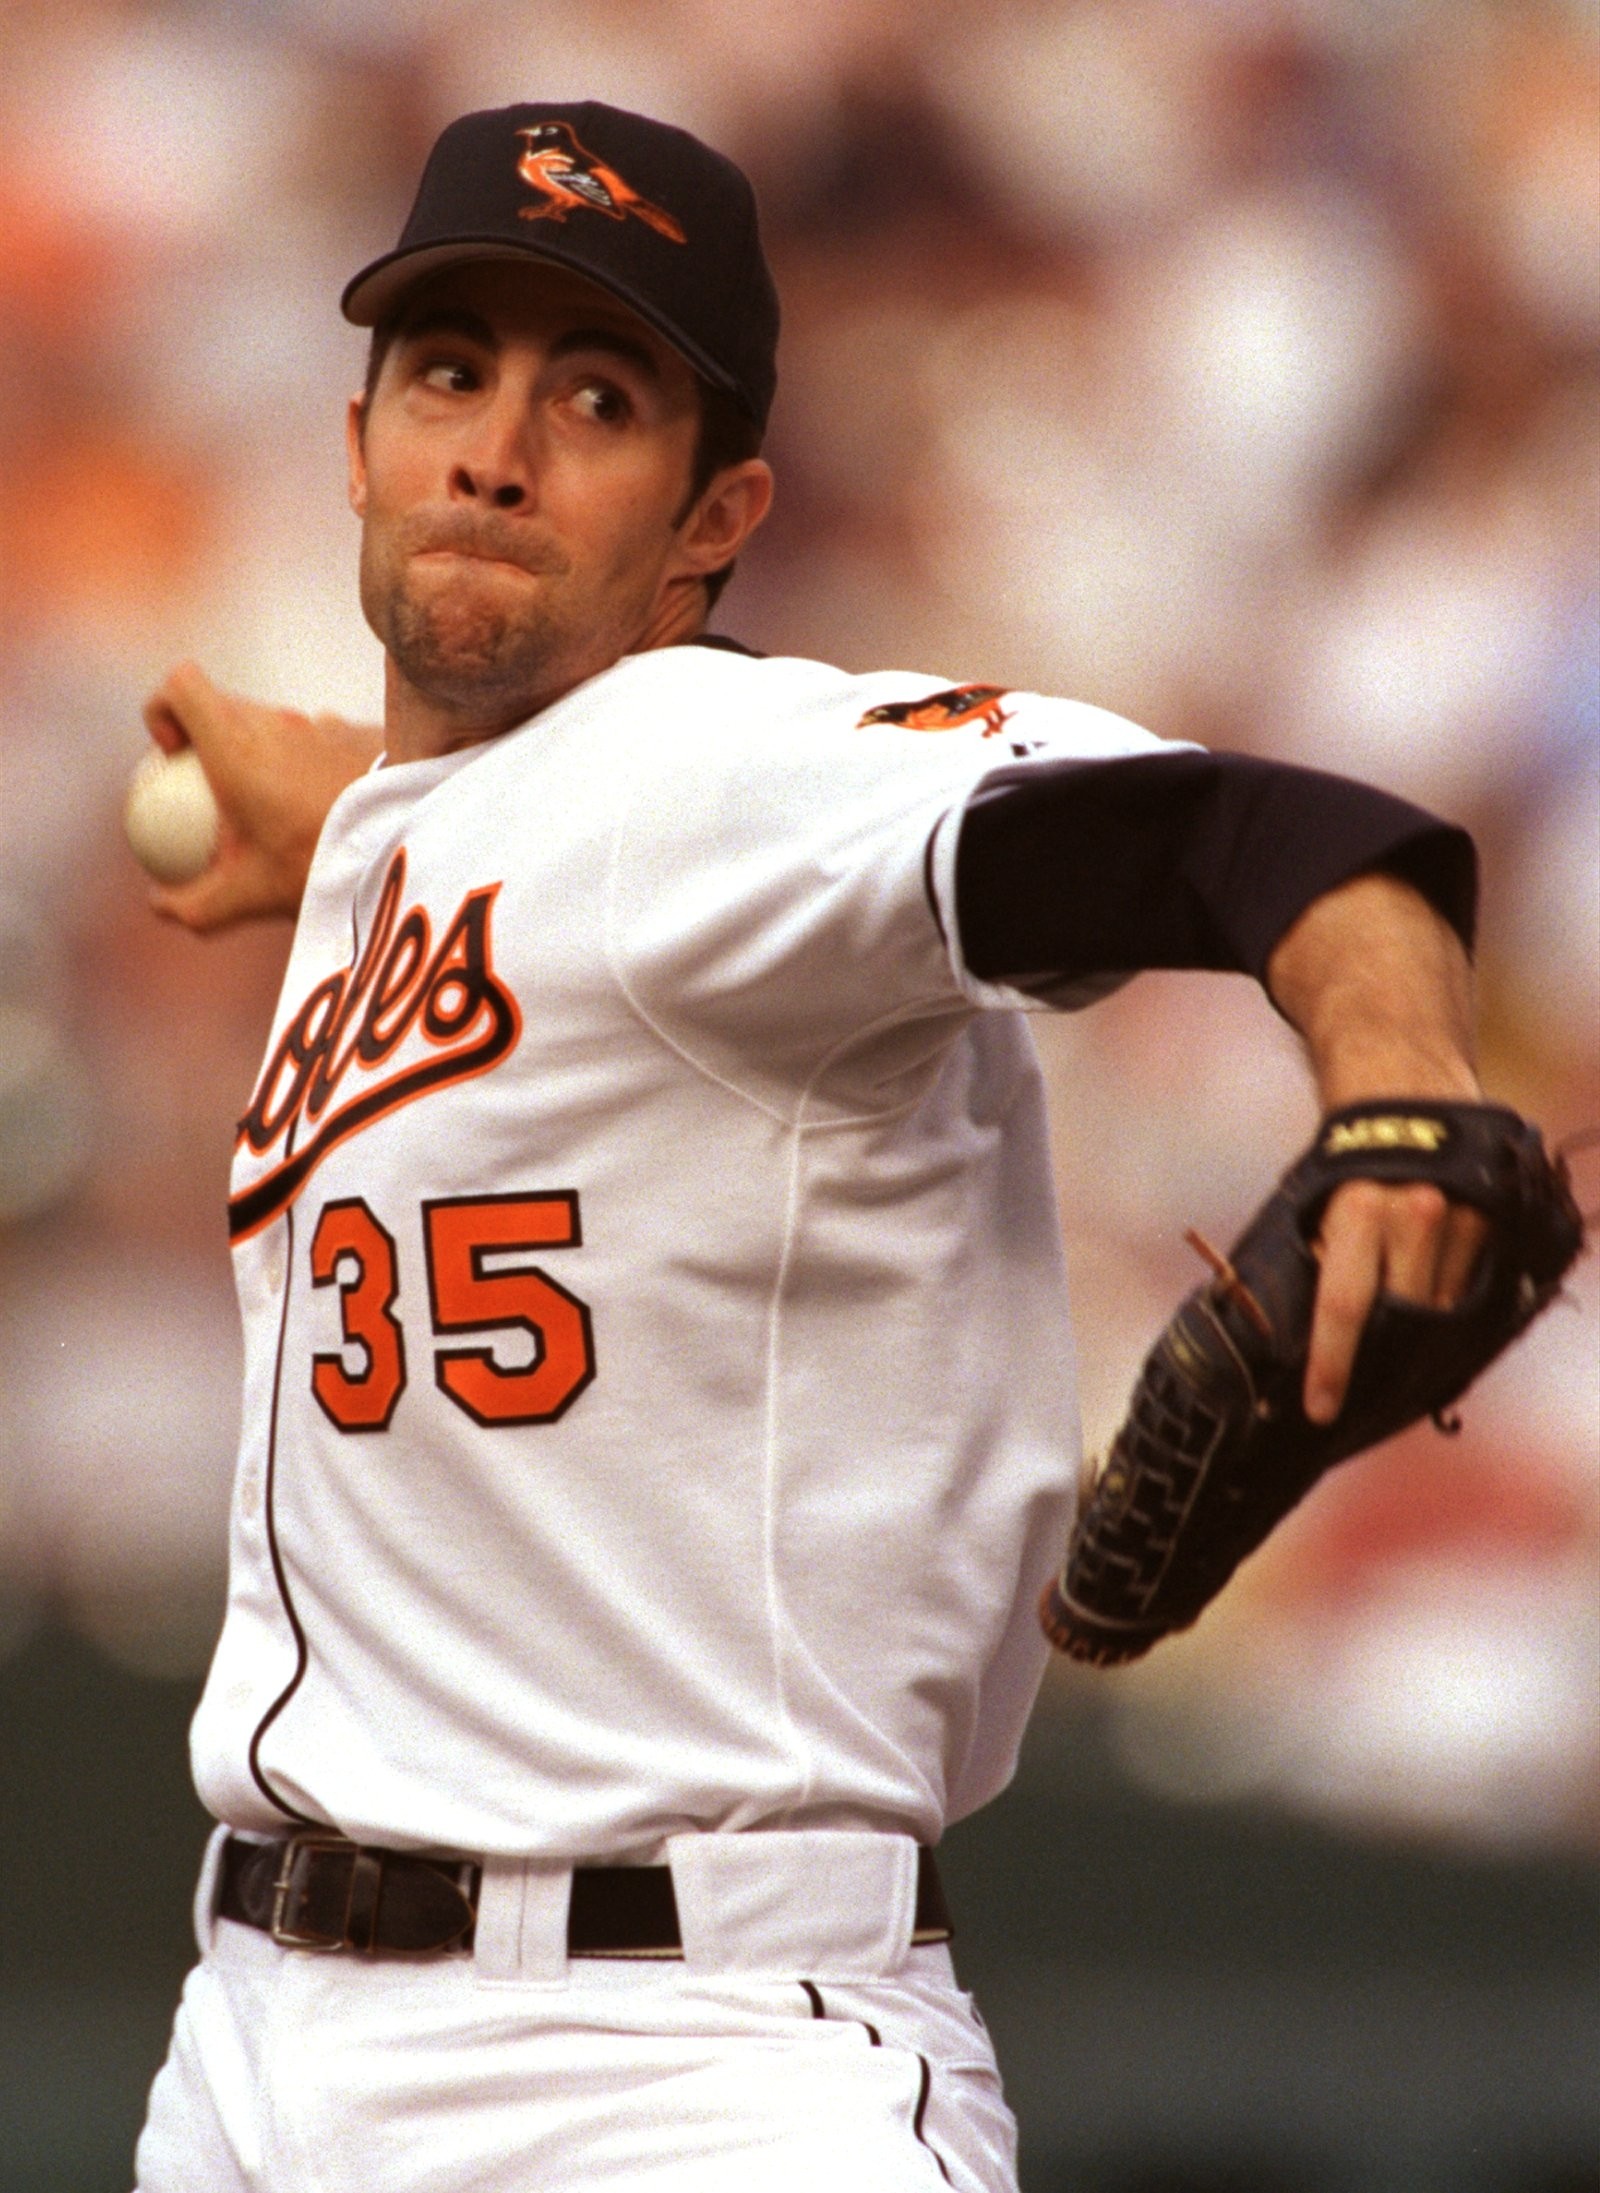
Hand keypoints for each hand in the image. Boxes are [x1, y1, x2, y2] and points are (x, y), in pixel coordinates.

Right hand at [140, 661, 381, 931]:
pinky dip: (314, 768)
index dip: (163, 708)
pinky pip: (324, 742)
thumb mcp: (250, 896)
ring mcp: (325, 723)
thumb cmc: (321, 865)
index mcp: (235, 743)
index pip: (182, 684)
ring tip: (281, 814)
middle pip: (225, 708)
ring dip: (267, 760)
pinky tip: (329, 812)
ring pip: (277, 727)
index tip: (173, 757)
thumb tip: (158, 905)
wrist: (410, 844)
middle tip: (221, 800)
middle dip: (210, 743)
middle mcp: (277, 721)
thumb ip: (194, 905)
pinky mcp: (364, 734)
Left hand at [1265, 870, 1488, 1422]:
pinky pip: (1476, 1289)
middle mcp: (1420, 1216)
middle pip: (1405, 1321)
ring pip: (1446, 1312)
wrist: (1408, 1078)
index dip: (1330, 1366)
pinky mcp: (1498, 1219)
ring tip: (1395, 1369)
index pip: (1344, 1308)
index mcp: (1360, 1210)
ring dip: (1421, 1344)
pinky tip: (1433, 1334)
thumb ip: (1327, 1259)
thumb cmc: (1347, 1150)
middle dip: (1382, 1363)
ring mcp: (1467, 1218)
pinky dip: (1452, 1314)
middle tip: (1360, 1399)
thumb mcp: (1319, 1198)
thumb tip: (1309, 1335)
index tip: (1320, 1409)